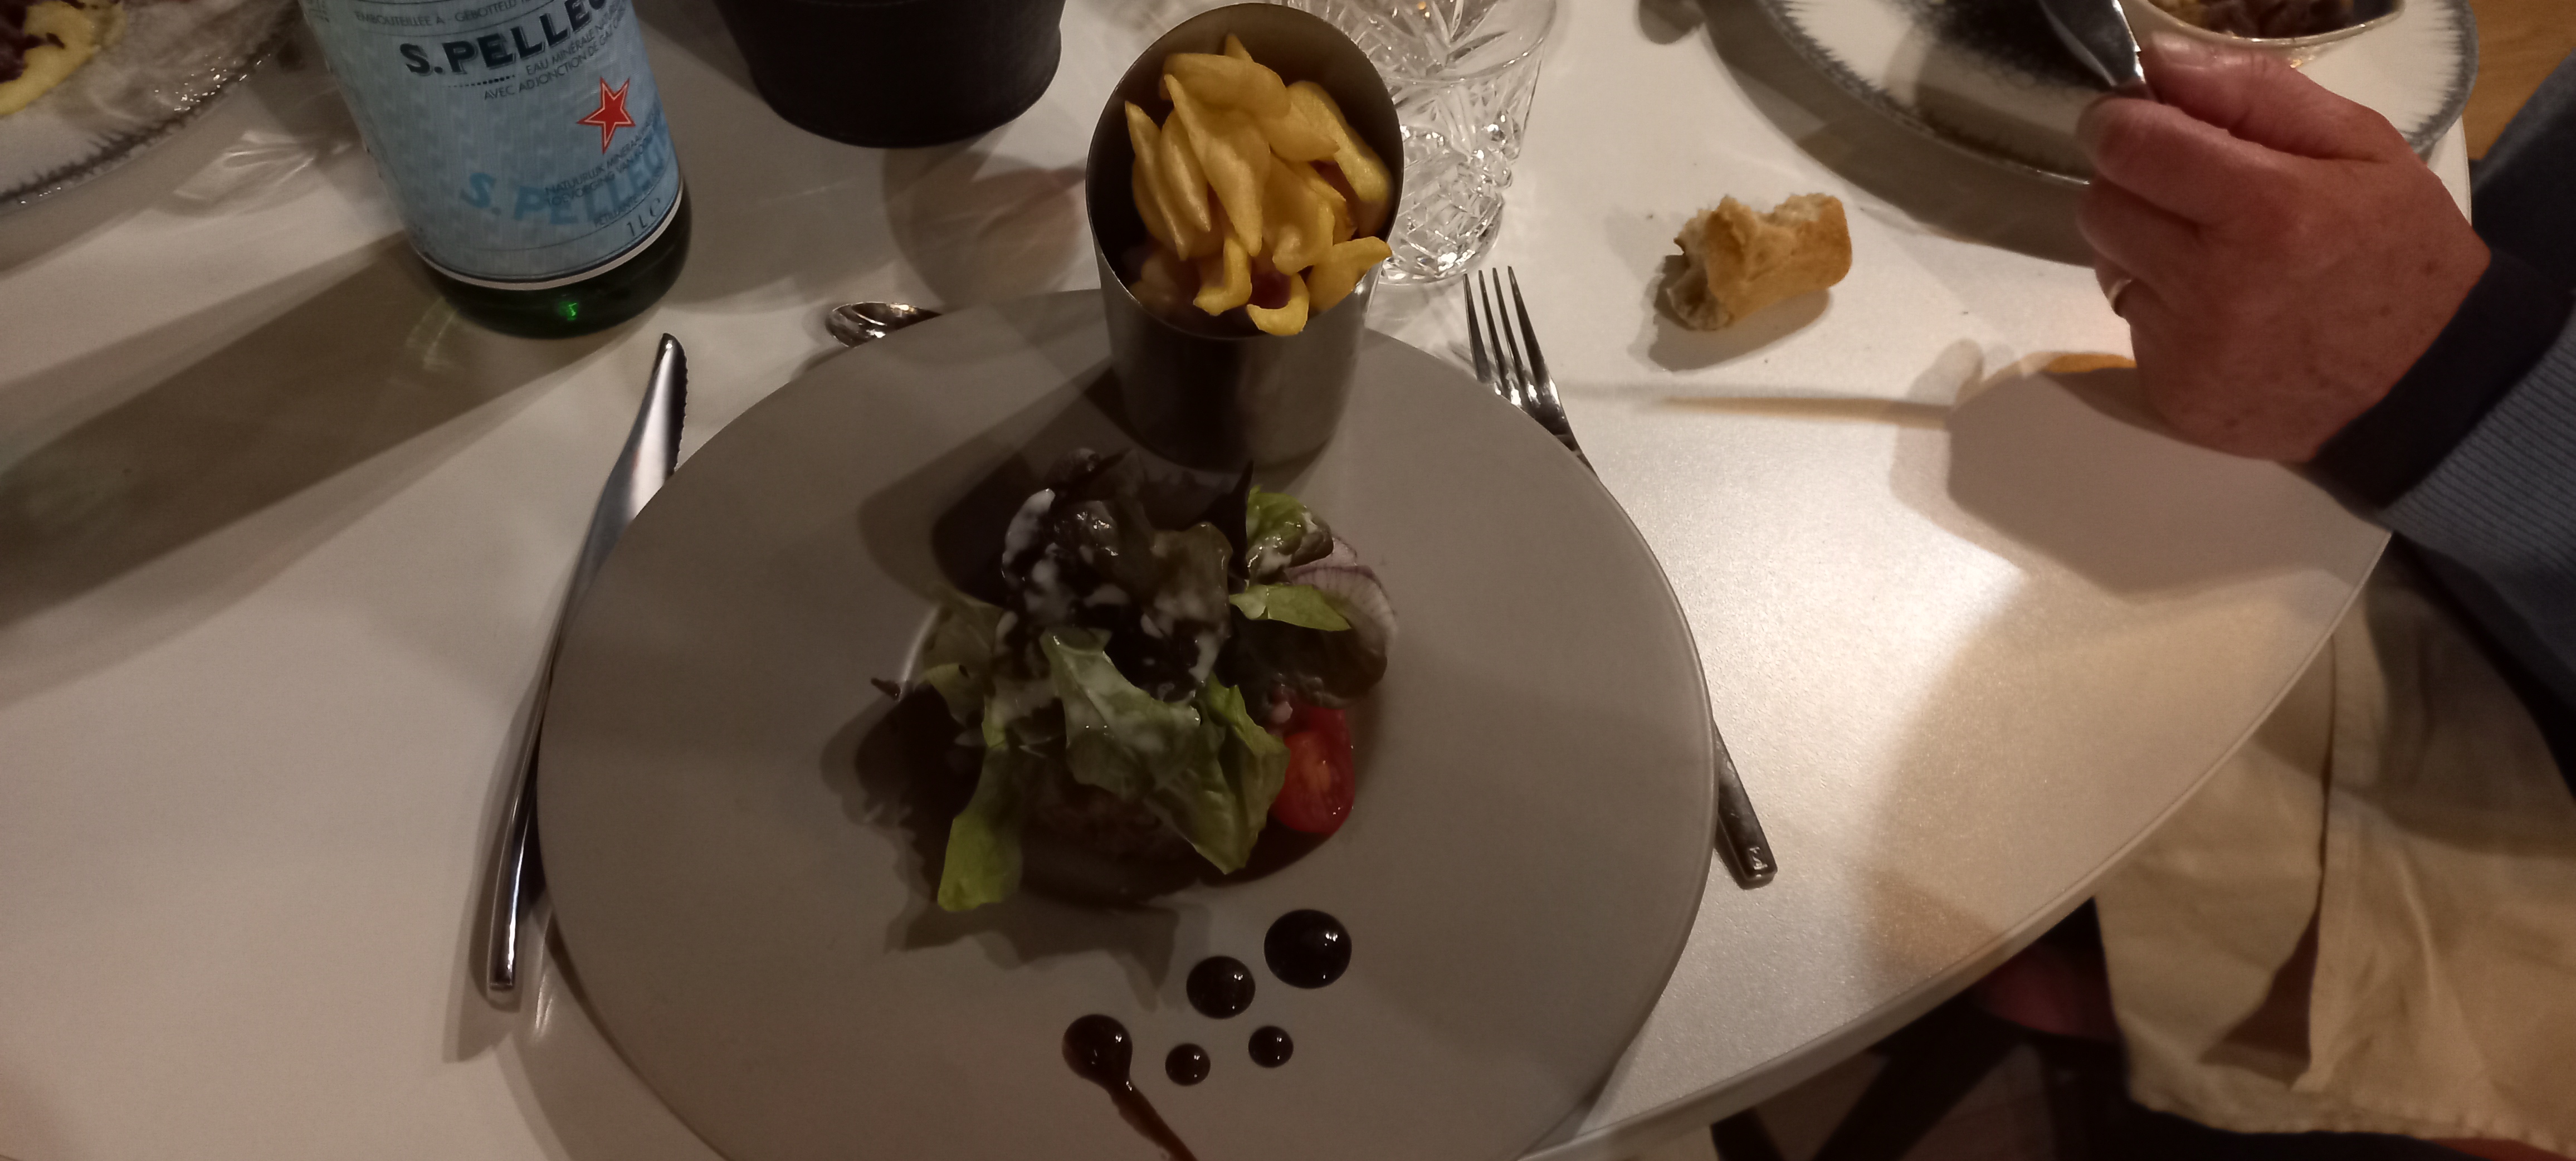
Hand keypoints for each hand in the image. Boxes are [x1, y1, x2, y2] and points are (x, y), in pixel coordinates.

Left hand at [2078, 35, 2487, 461]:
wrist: (2428, 380)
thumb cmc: (2398, 250)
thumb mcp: (2362, 146)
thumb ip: (2255, 94)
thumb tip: (2159, 62)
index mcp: (2269, 209)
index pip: (2130, 147)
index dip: (2121, 124)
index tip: (2137, 122)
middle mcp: (2216, 285)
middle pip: (2102, 205)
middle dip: (2133, 184)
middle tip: (2191, 191)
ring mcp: (2188, 349)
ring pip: (2107, 264)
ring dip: (2143, 246)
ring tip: (2215, 254)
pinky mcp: (2172, 395)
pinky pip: (2130, 323)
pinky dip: (2162, 307)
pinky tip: (2222, 310)